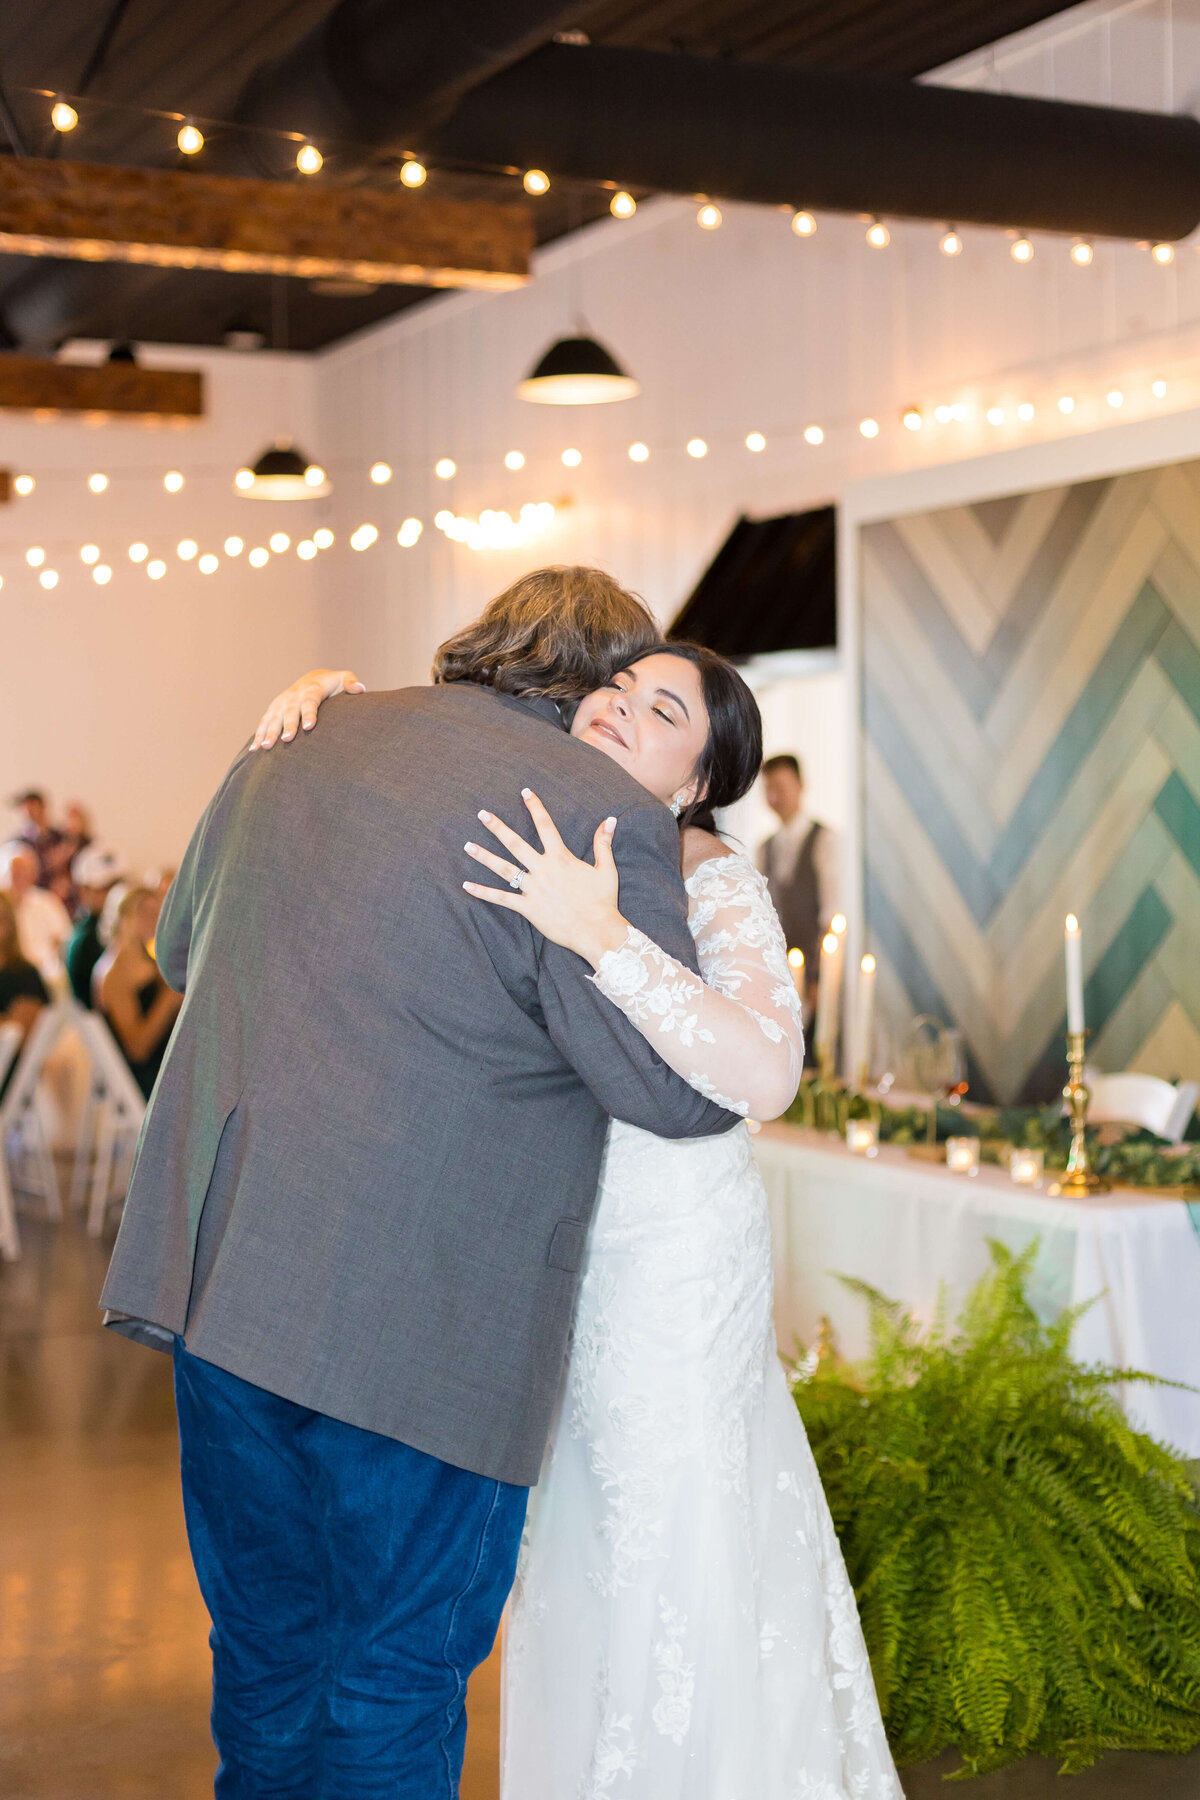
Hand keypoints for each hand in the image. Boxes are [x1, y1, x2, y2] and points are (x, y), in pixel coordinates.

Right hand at [251, 668, 364, 748]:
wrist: (311, 679)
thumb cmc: (331, 683)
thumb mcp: (343, 678)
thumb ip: (351, 683)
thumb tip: (360, 689)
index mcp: (311, 690)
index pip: (310, 702)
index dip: (309, 714)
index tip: (310, 727)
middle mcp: (294, 696)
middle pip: (290, 713)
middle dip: (287, 726)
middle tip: (285, 740)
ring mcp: (282, 703)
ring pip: (273, 718)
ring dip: (268, 732)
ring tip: (266, 747)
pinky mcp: (274, 710)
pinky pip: (264, 722)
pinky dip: (258, 734)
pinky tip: (255, 750)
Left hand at [463, 789, 630, 967]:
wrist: (596, 930)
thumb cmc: (603, 901)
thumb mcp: (606, 869)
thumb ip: (603, 843)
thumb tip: (609, 819)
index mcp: (561, 858)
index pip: (546, 825)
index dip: (535, 807)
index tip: (525, 792)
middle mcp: (543, 869)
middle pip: (516, 843)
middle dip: (498, 827)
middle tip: (482, 814)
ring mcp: (533, 889)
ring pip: (504, 869)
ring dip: (484, 857)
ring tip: (468, 846)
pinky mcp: (527, 908)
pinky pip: (501, 899)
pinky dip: (483, 892)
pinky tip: (467, 885)